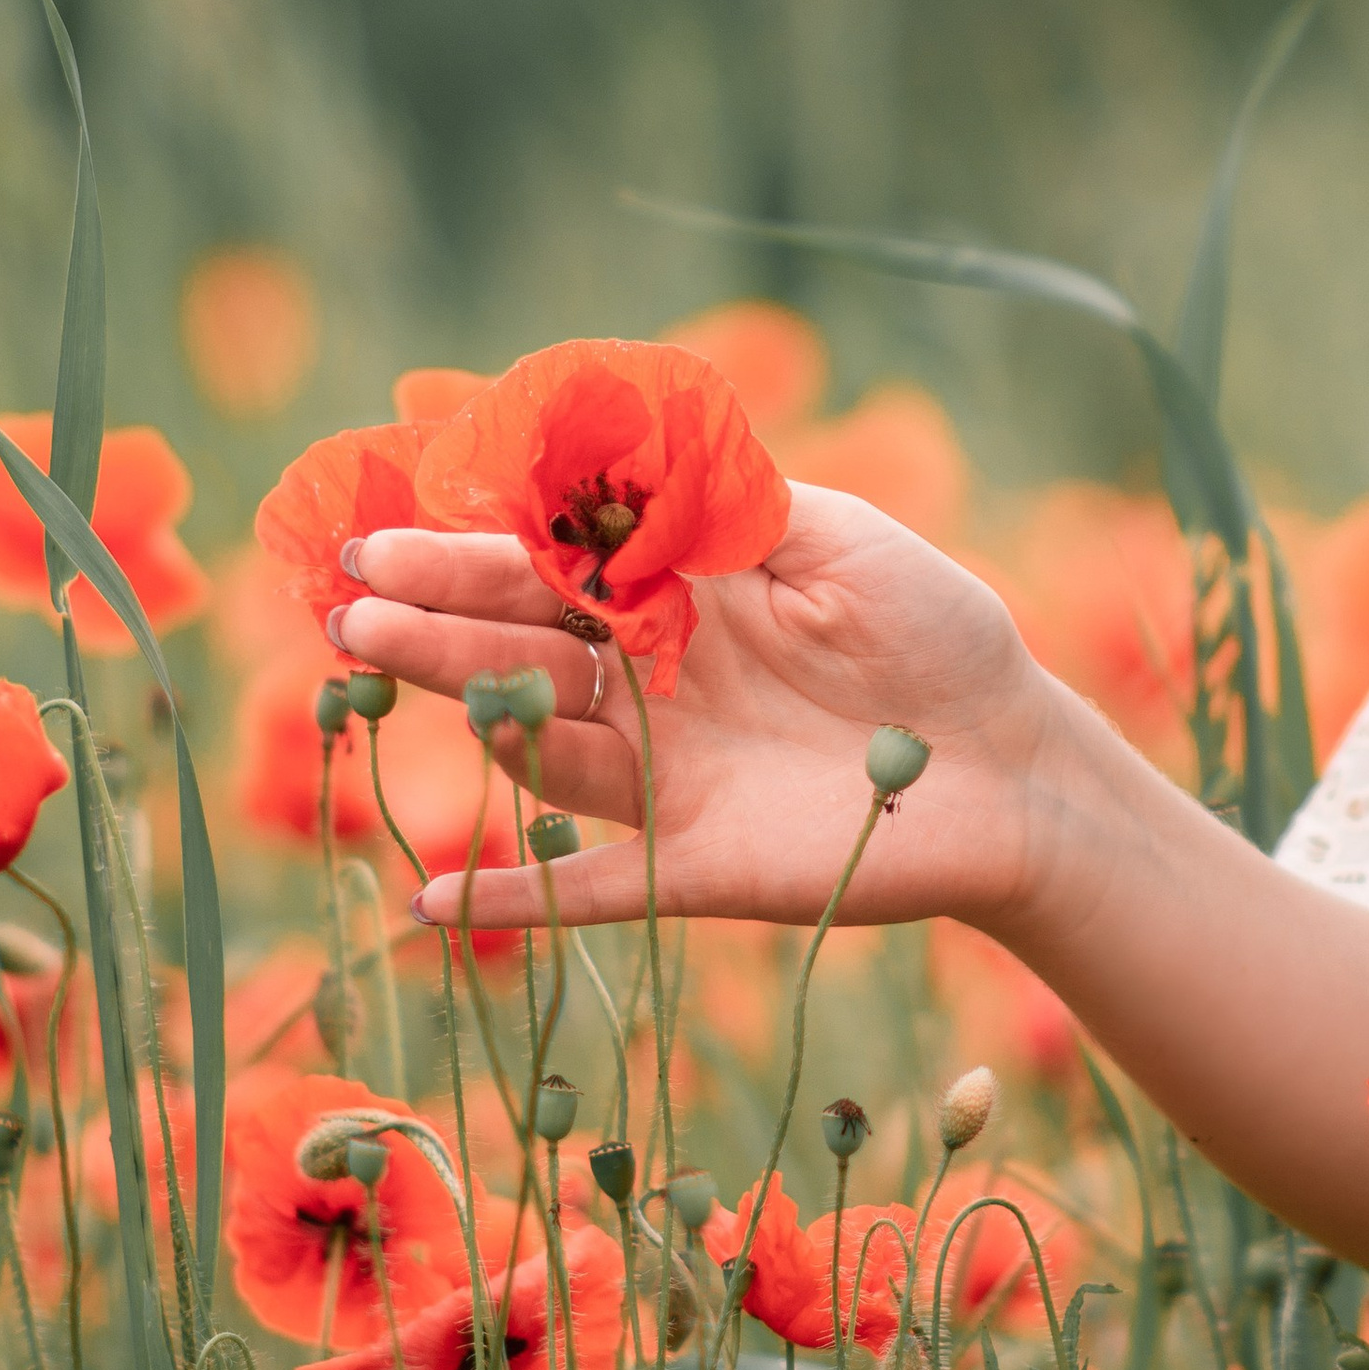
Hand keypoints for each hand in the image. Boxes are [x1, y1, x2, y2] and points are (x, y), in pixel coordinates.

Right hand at [328, 483, 1067, 934]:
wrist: (1017, 767)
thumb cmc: (939, 636)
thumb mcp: (842, 540)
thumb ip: (730, 508)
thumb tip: (618, 464)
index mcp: (677, 600)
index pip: (550, 570)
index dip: (466, 551)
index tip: (381, 534)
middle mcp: (654, 688)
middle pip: (524, 653)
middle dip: (436, 625)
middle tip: (351, 606)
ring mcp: (669, 779)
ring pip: (546, 749)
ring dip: (467, 716)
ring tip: (385, 665)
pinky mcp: (697, 866)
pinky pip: (593, 888)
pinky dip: (517, 897)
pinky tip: (428, 905)